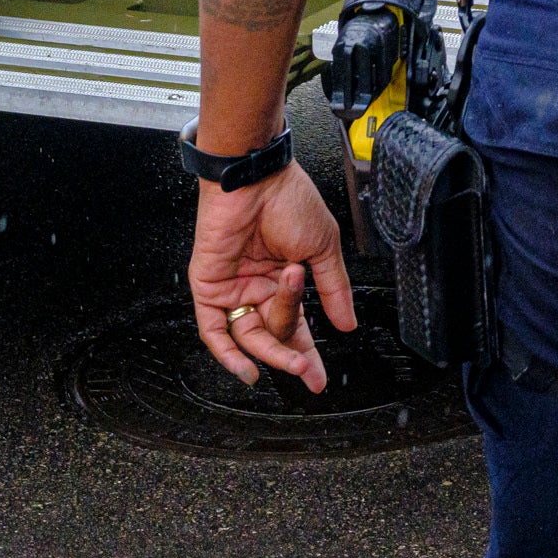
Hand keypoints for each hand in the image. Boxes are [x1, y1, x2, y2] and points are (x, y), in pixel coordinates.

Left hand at [187, 161, 356, 391]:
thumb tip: (347, 323)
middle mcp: (258, 286)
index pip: (296, 326)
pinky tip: (246, 369)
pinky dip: (227, 354)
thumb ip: (334, 289)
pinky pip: (214, 331)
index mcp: (286, 279)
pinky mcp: (210, 286)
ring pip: (250, 337)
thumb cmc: (287, 198)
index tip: (319, 379)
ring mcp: (234, 288)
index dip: (308, 354)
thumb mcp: (323, 247)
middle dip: (292, 357)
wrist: (256, 178)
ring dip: (272, 351)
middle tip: (308, 369)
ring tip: (294, 356)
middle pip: (274, 336)